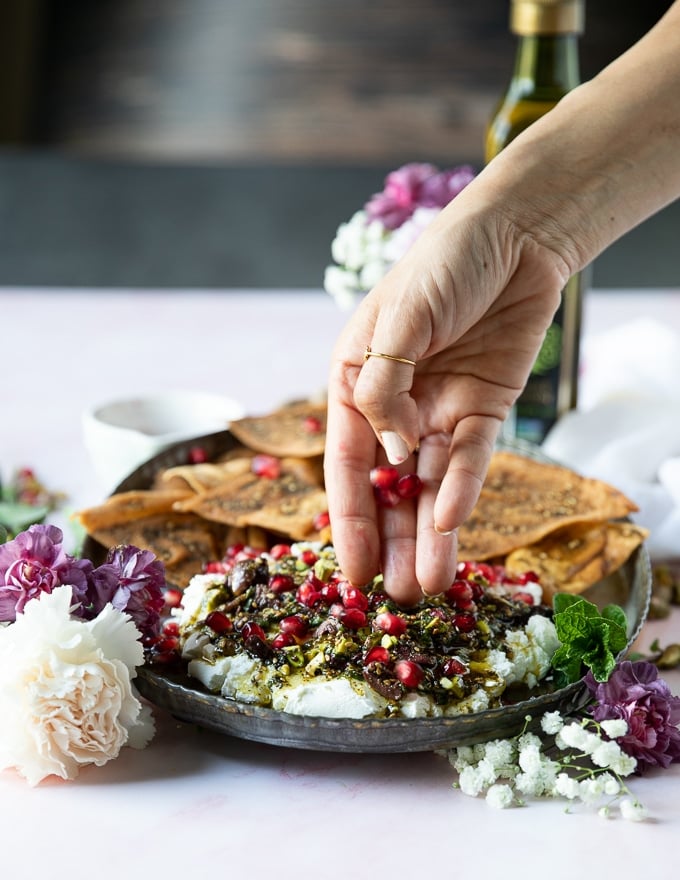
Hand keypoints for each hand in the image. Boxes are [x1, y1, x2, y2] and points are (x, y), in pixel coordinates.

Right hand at [324, 202, 566, 605]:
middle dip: (391, 543)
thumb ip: (384, 388)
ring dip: (428, 535)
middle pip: (388, 488)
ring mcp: (440, 411)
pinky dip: (461, 490)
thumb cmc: (440, 265)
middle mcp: (395, 406)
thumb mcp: (397, 321)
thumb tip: (389, 456)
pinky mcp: (485, 410)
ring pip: (429, 486)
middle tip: (395, 598)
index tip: (351, 574)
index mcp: (355, 384)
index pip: (345, 464)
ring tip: (426, 588)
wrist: (514, 236)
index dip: (348, 521)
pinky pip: (470, 460)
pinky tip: (451, 526)